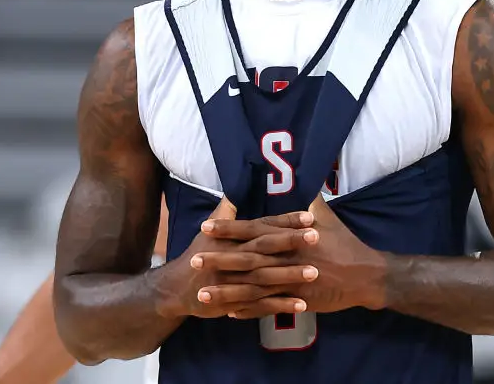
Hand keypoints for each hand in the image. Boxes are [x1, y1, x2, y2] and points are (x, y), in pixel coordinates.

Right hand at [158, 198, 318, 319]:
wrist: (177, 288)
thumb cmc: (199, 253)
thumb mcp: (210, 228)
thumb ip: (226, 210)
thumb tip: (237, 187)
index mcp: (232, 238)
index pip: (262, 226)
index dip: (284, 221)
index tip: (308, 216)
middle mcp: (234, 257)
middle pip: (265, 248)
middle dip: (290, 242)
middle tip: (316, 236)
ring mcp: (234, 282)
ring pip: (265, 278)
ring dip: (290, 276)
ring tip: (315, 272)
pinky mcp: (235, 303)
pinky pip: (261, 305)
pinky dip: (280, 305)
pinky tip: (302, 304)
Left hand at [204, 196, 387, 317]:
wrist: (366, 274)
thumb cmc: (344, 243)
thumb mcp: (327, 216)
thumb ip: (309, 200)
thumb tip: (301, 178)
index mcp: (290, 235)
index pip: (254, 229)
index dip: (229, 229)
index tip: (205, 228)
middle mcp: (288, 256)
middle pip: (248, 258)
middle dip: (220, 259)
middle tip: (194, 261)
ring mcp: (292, 279)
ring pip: (254, 285)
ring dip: (228, 290)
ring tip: (203, 293)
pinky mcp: (298, 299)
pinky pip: (269, 305)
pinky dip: (249, 309)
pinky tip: (229, 312)